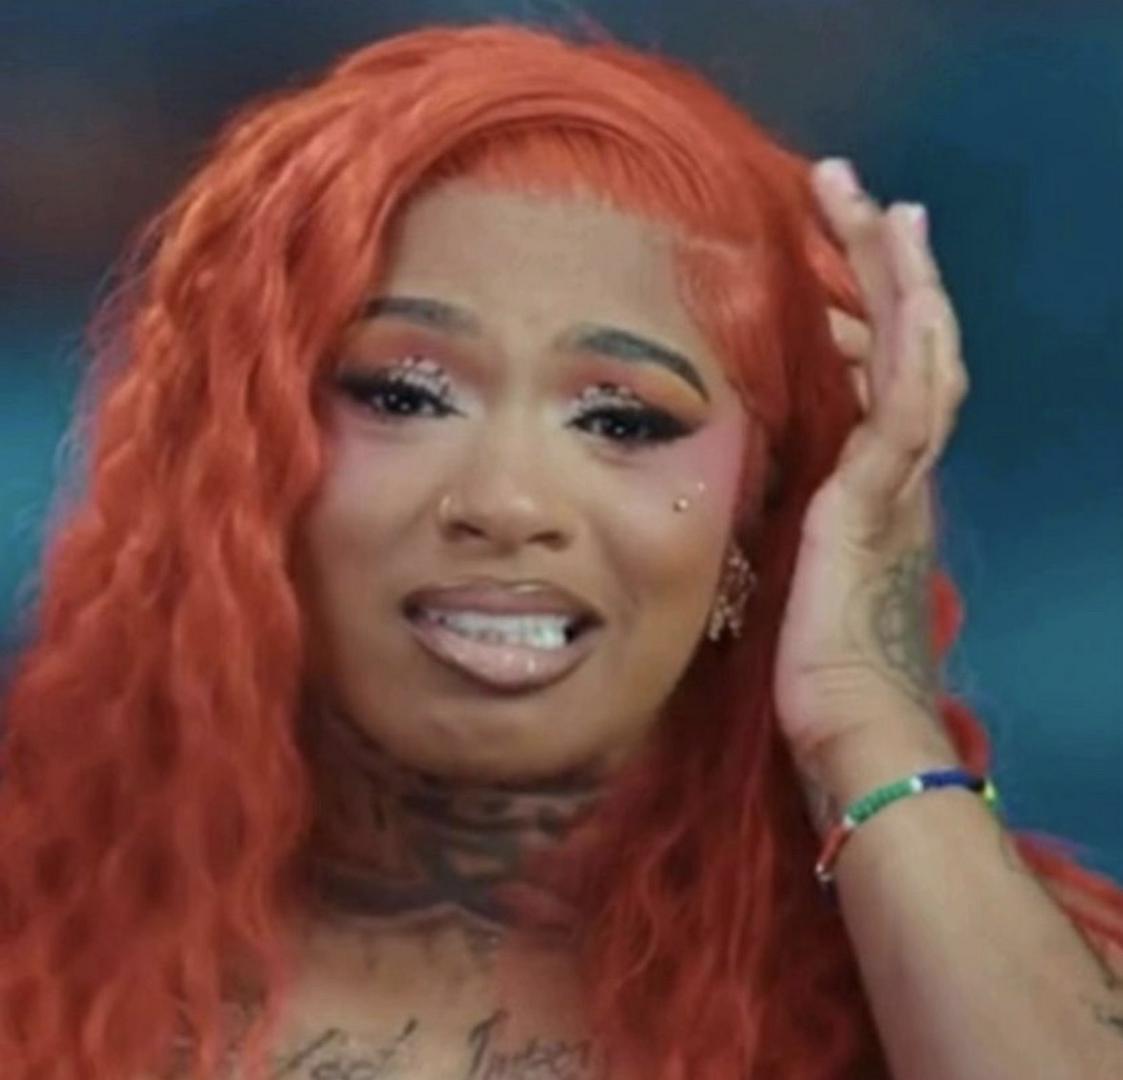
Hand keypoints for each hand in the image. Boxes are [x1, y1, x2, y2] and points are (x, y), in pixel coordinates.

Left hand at [774, 159, 969, 777]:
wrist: (846, 728)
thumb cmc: (807, 673)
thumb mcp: (782, 576)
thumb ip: (772, 523)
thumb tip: (736, 490)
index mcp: (871, 493)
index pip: (879, 383)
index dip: (866, 320)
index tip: (834, 268)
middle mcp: (897, 476)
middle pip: (910, 350)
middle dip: (885, 272)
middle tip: (859, 199)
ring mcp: (898, 482)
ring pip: (918, 354)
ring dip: (897, 276)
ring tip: (875, 205)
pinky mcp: (881, 496)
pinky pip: (908, 396)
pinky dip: (910, 329)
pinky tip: (899, 269)